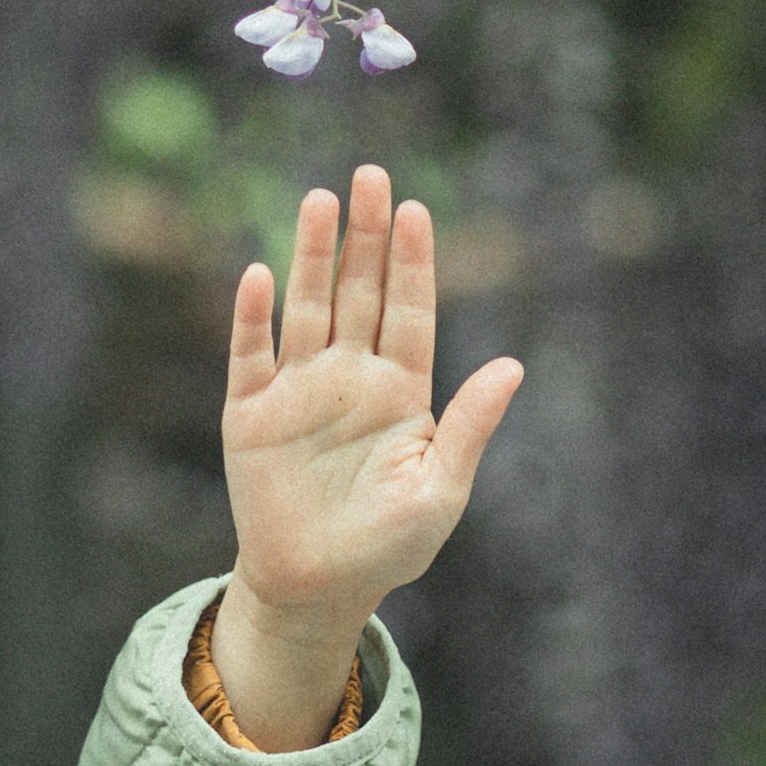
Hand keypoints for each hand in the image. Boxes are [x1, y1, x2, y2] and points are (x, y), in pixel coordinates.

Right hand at [208, 164, 523, 749]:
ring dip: (313, 256)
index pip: (409, 310)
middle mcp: (350, 377)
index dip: (411, 261)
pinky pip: (250, 355)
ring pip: (308, 307)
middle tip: (372, 174)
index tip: (417, 210)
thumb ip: (470, 425)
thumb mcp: (441, 490)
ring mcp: (298, 390)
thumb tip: (514, 365)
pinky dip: (253, 316)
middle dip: (366, 235)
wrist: (315, 591)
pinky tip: (260, 274)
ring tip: (323, 200)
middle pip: (360, 292)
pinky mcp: (250, 413)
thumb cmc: (387, 546)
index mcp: (401, 390)